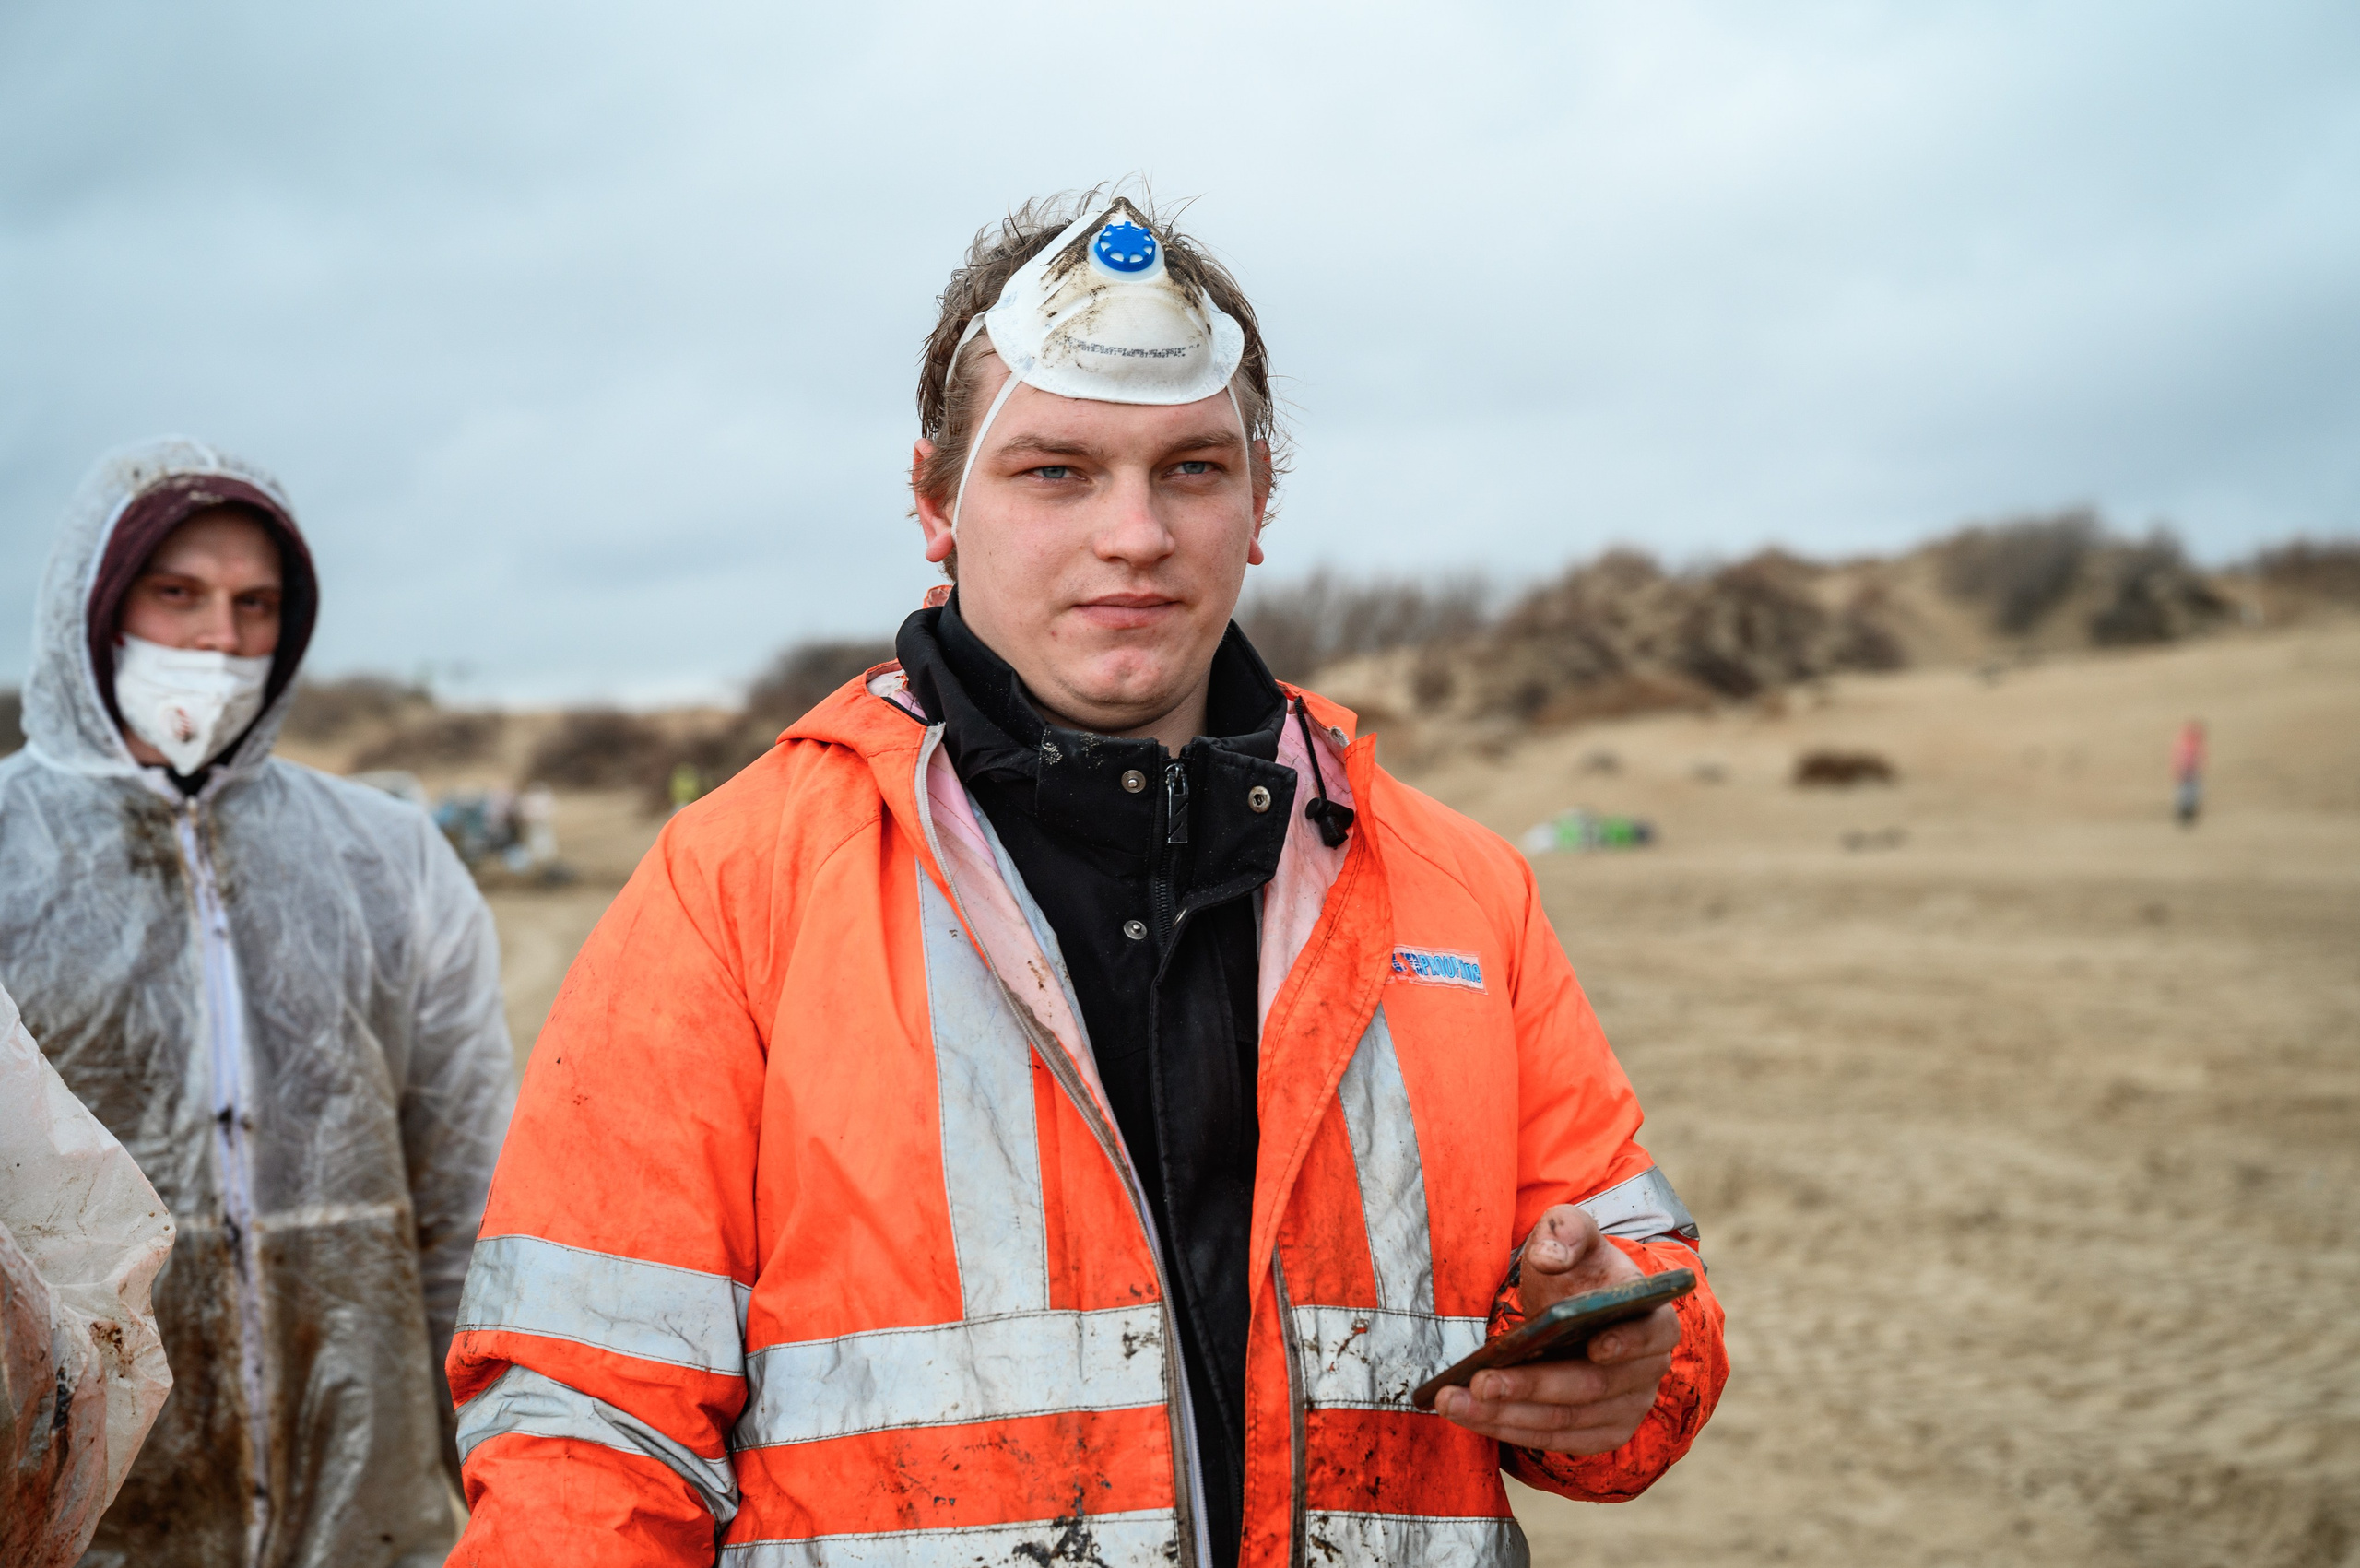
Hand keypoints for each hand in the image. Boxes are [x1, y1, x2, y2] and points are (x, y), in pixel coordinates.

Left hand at [1433, 1205, 1680, 1452]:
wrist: (1575, 1305)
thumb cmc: (1578, 1268)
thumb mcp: (1572, 1233)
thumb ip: (1566, 1231)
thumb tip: (1550, 1257)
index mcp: (1654, 1320)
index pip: (1650, 1335)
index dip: (1627, 1343)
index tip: (1595, 1347)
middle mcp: (1647, 1372)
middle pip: (1590, 1387)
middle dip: (1531, 1386)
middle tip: (1480, 1381)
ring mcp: (1626, 1409)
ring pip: (1564, 1421)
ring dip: (1506, 1415)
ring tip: (1454, 1401)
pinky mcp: (1599, 1433)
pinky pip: (1553, 1440)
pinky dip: (1508, 1430)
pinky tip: (1470, 1414)